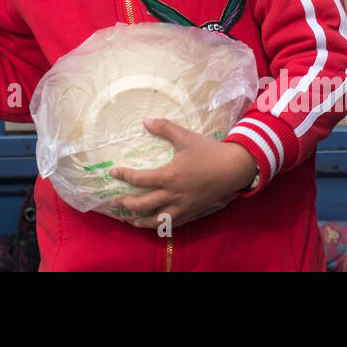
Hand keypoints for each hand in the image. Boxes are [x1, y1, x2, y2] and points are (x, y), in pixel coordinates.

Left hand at [110, 118, 259, 229]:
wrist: (234, 168)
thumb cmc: (208, 151)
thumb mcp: (185, 136)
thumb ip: (164, 128)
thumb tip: (145, 120)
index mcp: (169, 176)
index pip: (139, 179)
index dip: (124, 176)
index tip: (113, 173)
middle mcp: (173, 195)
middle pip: (143, 204)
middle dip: (127, 204)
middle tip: (115, 202)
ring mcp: (183, 206)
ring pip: (158, 220)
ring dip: (142, 221)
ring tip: (131, 220)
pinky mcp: (192, 212)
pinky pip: (174, 223)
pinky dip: (162, 225)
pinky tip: (156, 224)